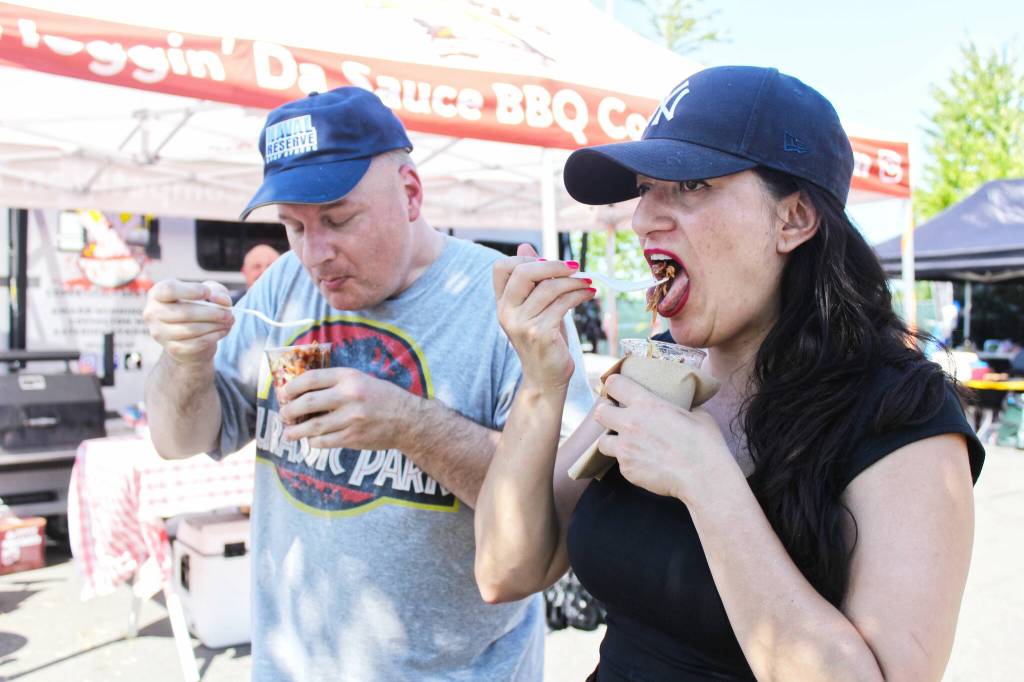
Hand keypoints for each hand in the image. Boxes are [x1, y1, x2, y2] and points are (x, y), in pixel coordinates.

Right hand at [143, 279, 233, 364]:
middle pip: (184, 312)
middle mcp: (153, 313)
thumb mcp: (208, 292)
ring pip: (191, 330)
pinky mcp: (172, 349)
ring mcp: (160, 333)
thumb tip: (222, 300)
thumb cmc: (197, 307)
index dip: (191, 290)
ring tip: (228, 321)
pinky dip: (214, 337)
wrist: (190, 336)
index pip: (169, 289)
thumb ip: (217, 291)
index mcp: (158, 293)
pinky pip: (196, 343)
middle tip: (228, 313)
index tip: (208, 293)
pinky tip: (223, 331)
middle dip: (212, 312)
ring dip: (215, 325)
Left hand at [278, 367, 416, 450]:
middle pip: (307, 403)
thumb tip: (303, 391)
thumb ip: (336, 383)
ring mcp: (351, 419)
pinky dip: (312, 442)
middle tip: (283, 414)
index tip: (284, 393)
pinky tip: (310, 439)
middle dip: (288, 410)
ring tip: (289, 432)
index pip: (311, 378)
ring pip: (312, 426)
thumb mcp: (362, 379)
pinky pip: (323, 442)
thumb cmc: (382, 397)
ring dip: (295, 431)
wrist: (408, 420)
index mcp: (350, 377)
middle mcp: (349, 396)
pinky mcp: (353, 438)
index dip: (292, 386)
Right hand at [492, 244, 595, 390]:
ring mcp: (521, 324)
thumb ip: (530, 280)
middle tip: (574, 267)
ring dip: (574, 281)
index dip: (525, 259)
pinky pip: (563, 304)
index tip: (549, 262)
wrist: (545, 377)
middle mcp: (506, 312)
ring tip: (588, 283)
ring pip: (549, 288)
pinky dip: (579, 295)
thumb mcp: (534, 307)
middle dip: (553, 265)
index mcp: (502, 303)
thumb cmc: (543, 339)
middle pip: (524, 273)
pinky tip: (589, 294)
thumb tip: (525, 246)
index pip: (501, 268)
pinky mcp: (539, 333)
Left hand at [594, 374, 740, 502]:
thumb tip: (683, 407)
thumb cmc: (704, 443)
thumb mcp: (696, 413)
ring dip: (612, 442)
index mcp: (647, 404)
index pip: (615, 384)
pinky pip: (621, 464)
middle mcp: (630, 423)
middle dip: (606, 414)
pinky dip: (630, 463)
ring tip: (627, 445)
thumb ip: (680, 408)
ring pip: (603, 442)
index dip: (613, 386)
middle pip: (600, 413)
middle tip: (617, 418)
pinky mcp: (627, 470)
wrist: (703, 476)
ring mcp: (626, 448)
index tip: (616, 390)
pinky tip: (645, 464)